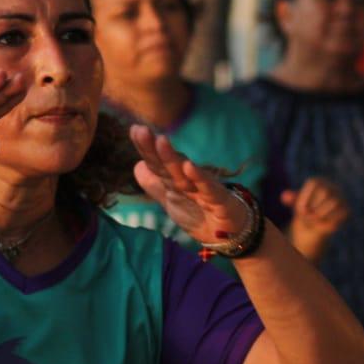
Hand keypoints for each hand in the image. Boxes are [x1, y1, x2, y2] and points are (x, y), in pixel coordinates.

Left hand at [130, 126, 250, 245]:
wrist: (229, 234)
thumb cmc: (200, 213)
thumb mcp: (171, 201)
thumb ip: (154, 185)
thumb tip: (138, 165)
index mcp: (175, 180)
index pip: (157, 164)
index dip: (145, 149)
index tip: (134, 130)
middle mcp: (187, 181)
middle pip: (167, 164)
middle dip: (154, 148)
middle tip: (142, 130)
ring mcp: (202, 189)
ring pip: (184, 173)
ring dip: (172, 157)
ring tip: (161, 141)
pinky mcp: (218, 199)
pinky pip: (207, 188)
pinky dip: (199, 177)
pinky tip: (189, 166)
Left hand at [281, 178, 348, 260]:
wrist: (314, 225)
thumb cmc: (304, 211)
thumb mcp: (296, 205)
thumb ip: (291, 199)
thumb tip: (285, 196)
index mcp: (318, 182)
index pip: (313, 183)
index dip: (304, 197)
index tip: (299, 209)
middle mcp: (332, 187)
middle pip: (324, 191)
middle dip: (313, 206)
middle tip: (306, 216)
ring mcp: (341, 198)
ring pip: (334, 201)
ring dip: (321, 213)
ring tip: (313, 219)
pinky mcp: (346, 210)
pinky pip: (341, 213)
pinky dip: (329, 220)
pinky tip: (322, 224)